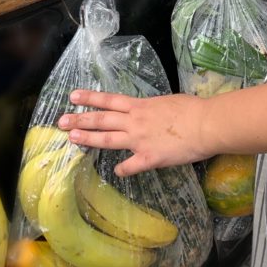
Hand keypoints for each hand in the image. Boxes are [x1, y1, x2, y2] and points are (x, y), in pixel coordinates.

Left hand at [57, 89, 212, 175]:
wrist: (205, 124)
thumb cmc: (191, 108)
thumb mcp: (167, 102)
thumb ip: (152, 109)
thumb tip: (147, 112)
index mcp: (140, 106)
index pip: (110, 100)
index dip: (90, 98)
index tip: (73, 96)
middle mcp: (135, 121)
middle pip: (103, 119)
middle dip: (80, 120)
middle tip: (61, 121)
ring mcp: (140, 140)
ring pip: (108, 139)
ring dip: (89, 139)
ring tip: (71, 138)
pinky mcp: (149, 158)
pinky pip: (131, 165)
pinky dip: (122, 168)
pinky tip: (116, 171)